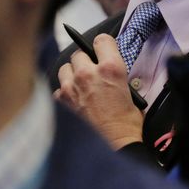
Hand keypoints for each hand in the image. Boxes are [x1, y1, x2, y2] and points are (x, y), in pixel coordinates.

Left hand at [54, 34, 142, 148]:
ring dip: (71, 74)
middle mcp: (89, 73)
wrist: (114, 148)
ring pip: (65, 68)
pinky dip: (64, 93)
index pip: (101, 40)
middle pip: (79, 53)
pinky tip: (73, 102)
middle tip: (92, 74)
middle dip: (85, 61)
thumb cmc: (126, 125)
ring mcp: (72, 87)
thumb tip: (108, 73)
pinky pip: (58, 89)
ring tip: (79, 87)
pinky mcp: (61, 102)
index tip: (103, 51)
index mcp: (111, 68)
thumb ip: (116, 77)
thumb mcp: (130, 94)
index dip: (103, 45)